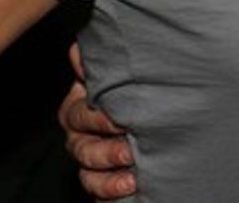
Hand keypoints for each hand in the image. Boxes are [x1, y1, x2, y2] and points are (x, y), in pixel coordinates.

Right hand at [59, 44, 135, 199]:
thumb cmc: (136, 84)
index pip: (77, 114)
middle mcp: (82, 134)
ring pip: (88, 174)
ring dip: (107, 180)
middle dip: (105, 151)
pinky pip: (98, 193)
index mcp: (81, 105)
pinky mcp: (103, 180)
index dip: (96, 119)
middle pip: (81, 147)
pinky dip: (110, 194)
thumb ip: (99, 63)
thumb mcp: (120, 71)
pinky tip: (128, 191)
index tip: (120, 121)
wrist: (161, 111)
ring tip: (132, 179)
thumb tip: (79, 51)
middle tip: (130, 152)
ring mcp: (92, 160)